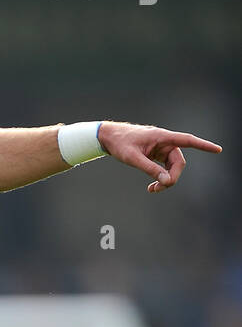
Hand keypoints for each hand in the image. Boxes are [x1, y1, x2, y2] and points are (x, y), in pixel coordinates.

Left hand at [97, 121, 221, 193]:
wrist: (109, 138)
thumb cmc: (120, 144)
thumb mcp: (133, 158)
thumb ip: (150, 169)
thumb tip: (166, 180)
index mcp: (162, 136)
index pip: (187, 140)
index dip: (203, 146)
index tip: (217, 150)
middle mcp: (165, 141)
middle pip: (179, 162)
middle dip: (172, 177)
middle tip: (159, 189)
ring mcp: (161, 148)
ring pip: (172, 167)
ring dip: (166, 180)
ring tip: (152, 190)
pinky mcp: (156, 154)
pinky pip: (164, 168)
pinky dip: (160, 177)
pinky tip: (152, 187)